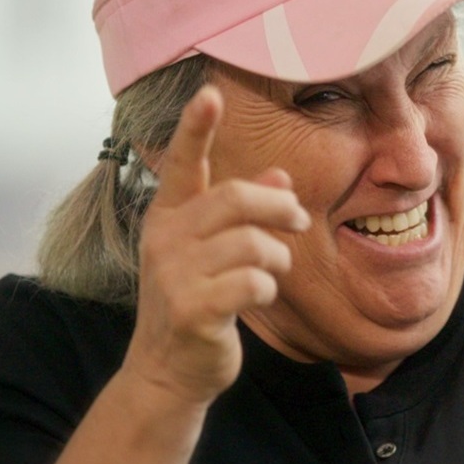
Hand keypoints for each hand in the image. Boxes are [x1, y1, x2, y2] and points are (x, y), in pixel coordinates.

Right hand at [122, 85, 309, 407]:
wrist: (168, 370)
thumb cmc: (197, 302)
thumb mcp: (215, 253)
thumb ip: (244, 215)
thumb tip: (280, 177)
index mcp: (168, 218)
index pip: (183, 164)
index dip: (197, 128)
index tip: (211, 93)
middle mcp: (165, 240)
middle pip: (236, 199)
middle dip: (279, 207)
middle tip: (298, 220)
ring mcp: (174, 275)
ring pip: (252, 243)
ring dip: (276, 258)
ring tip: (272, 272)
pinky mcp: (193, 309)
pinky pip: (253, 282)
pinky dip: (267, 288)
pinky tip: (258, 297)